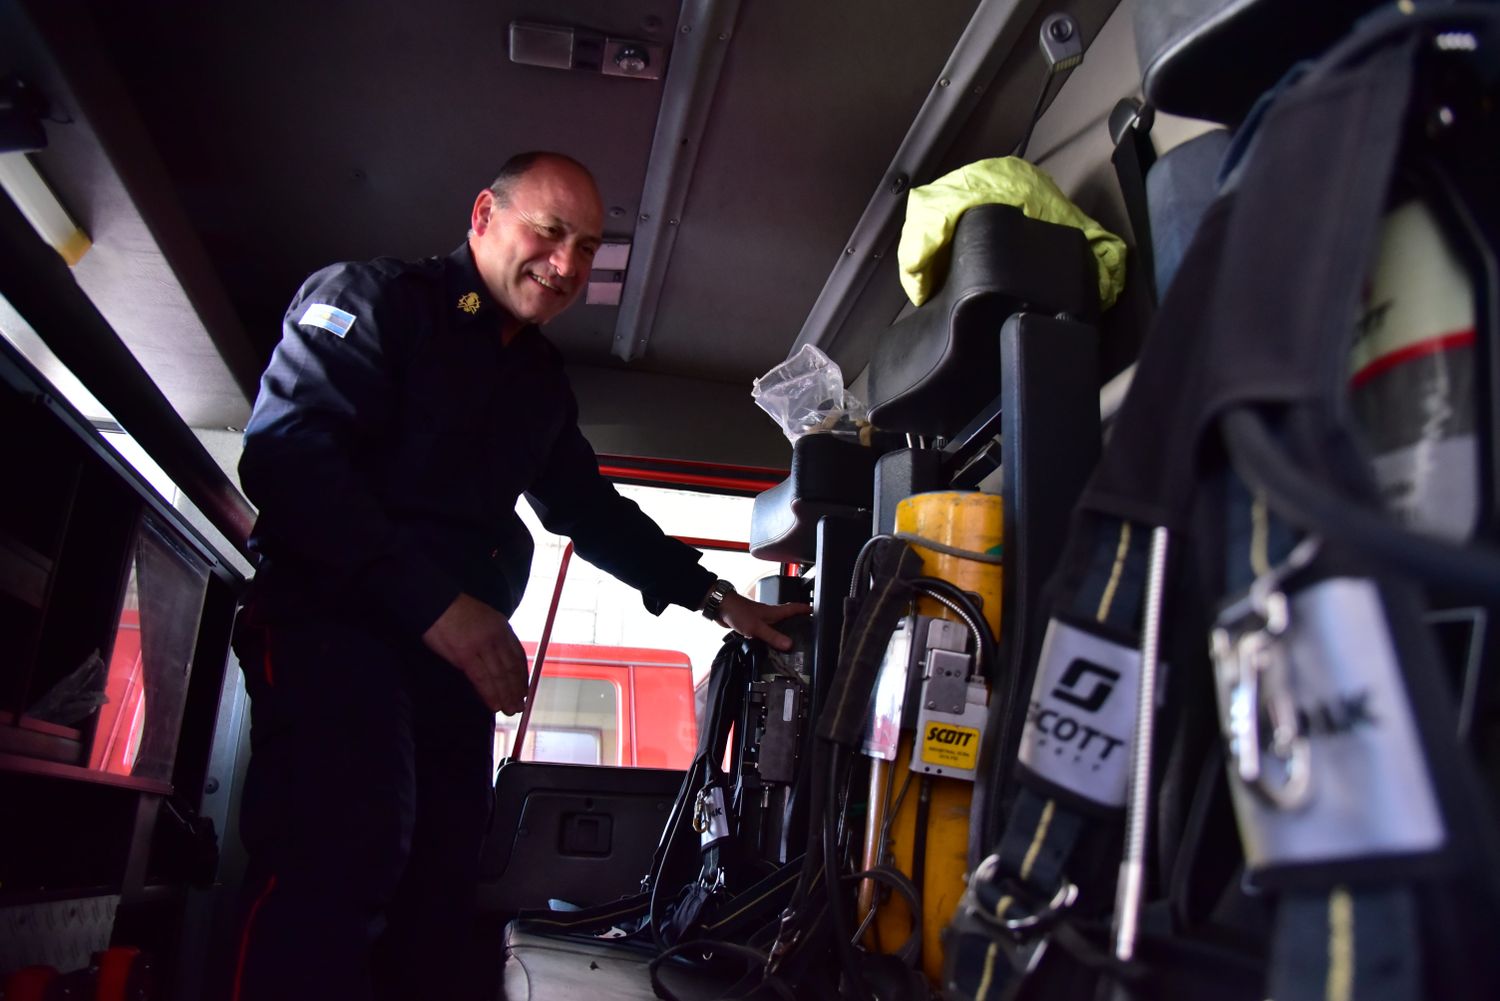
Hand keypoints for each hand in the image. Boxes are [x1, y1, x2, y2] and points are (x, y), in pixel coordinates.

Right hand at [421, 594, 528, 714]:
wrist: (435, 601)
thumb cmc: (454, 610)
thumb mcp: (484, 618)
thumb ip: (494, 636)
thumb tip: (498, 659)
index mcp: (502, 627)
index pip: (518, 655)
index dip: (522, 676)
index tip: (525, 690)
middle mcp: (496, 636)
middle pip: (511, 668)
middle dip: (516, 690)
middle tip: (520, 706)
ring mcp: (482, 645)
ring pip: (499, 675)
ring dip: (506, 696)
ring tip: (510, 710)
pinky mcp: (465, 654)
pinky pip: (481, 678)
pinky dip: (489, 694)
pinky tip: (494, 705)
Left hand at [716, 593, 813, 651]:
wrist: (721, 607)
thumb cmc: (739, 612)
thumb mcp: (757, 626)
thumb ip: (772, 636)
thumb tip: (789, 645)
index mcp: (774, 612)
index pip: (794, 609)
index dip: (805, 610)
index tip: (816, 613)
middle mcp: (769, 615)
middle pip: (787, 619)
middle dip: (797, 624)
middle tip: (807, 634)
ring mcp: (760, 620)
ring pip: (776, 627)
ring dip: (782, 634)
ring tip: (790, 646)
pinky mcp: (752, 626)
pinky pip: (765, 633)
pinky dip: (769, 639)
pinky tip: (769, 648)